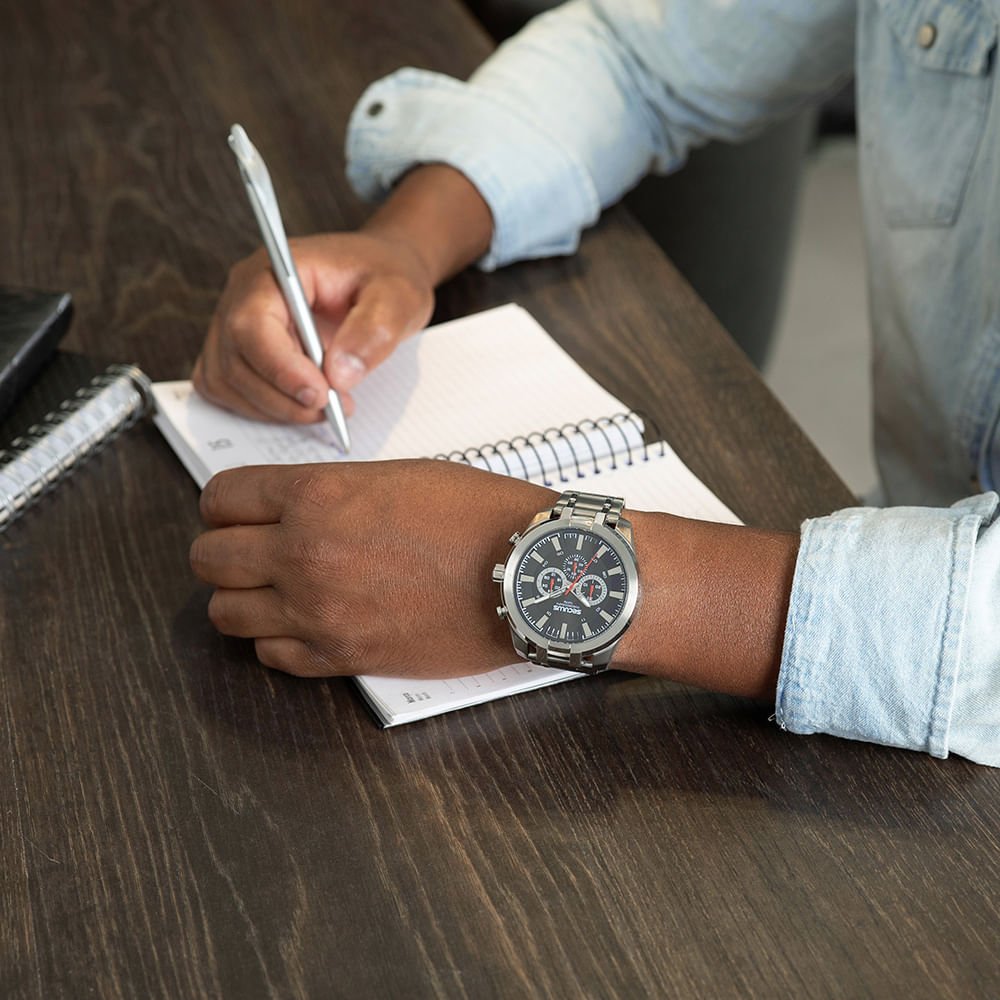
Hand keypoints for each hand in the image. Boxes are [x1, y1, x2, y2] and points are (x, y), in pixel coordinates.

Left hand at [189, 460, 556, 678]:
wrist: (527, 573)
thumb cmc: (477, 516)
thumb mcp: (396, 475)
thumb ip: (330, 490)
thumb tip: (293, 506)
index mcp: (317, 495)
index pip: (221, 497)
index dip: (225, 504)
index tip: (237, 511)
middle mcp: (304, 553)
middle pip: (210, 558)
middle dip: (223, 551)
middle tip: (250, 551)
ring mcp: (318, 611)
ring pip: (226, 613)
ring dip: (243, 599)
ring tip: (273, 591)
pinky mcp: (342, 656)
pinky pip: (270, 657)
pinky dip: (277, 642)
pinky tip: (305, 624)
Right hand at [193, 231, 434, 423]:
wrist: (379, 277)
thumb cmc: (385, 277)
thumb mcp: (398, 296)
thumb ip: (373, 330)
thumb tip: (339, 375)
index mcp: (276, 270)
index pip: (253, 324)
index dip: (280, 368)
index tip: (321, 395)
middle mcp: (243, 294)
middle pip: (236, 360)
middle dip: (284, 397)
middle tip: (335, 408)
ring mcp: (234, 323)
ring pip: (228, 382)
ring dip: (275, 407)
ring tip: (327, 406)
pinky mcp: (239, 351)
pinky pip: (230, 390)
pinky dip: (263, 408)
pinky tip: (302, 404)